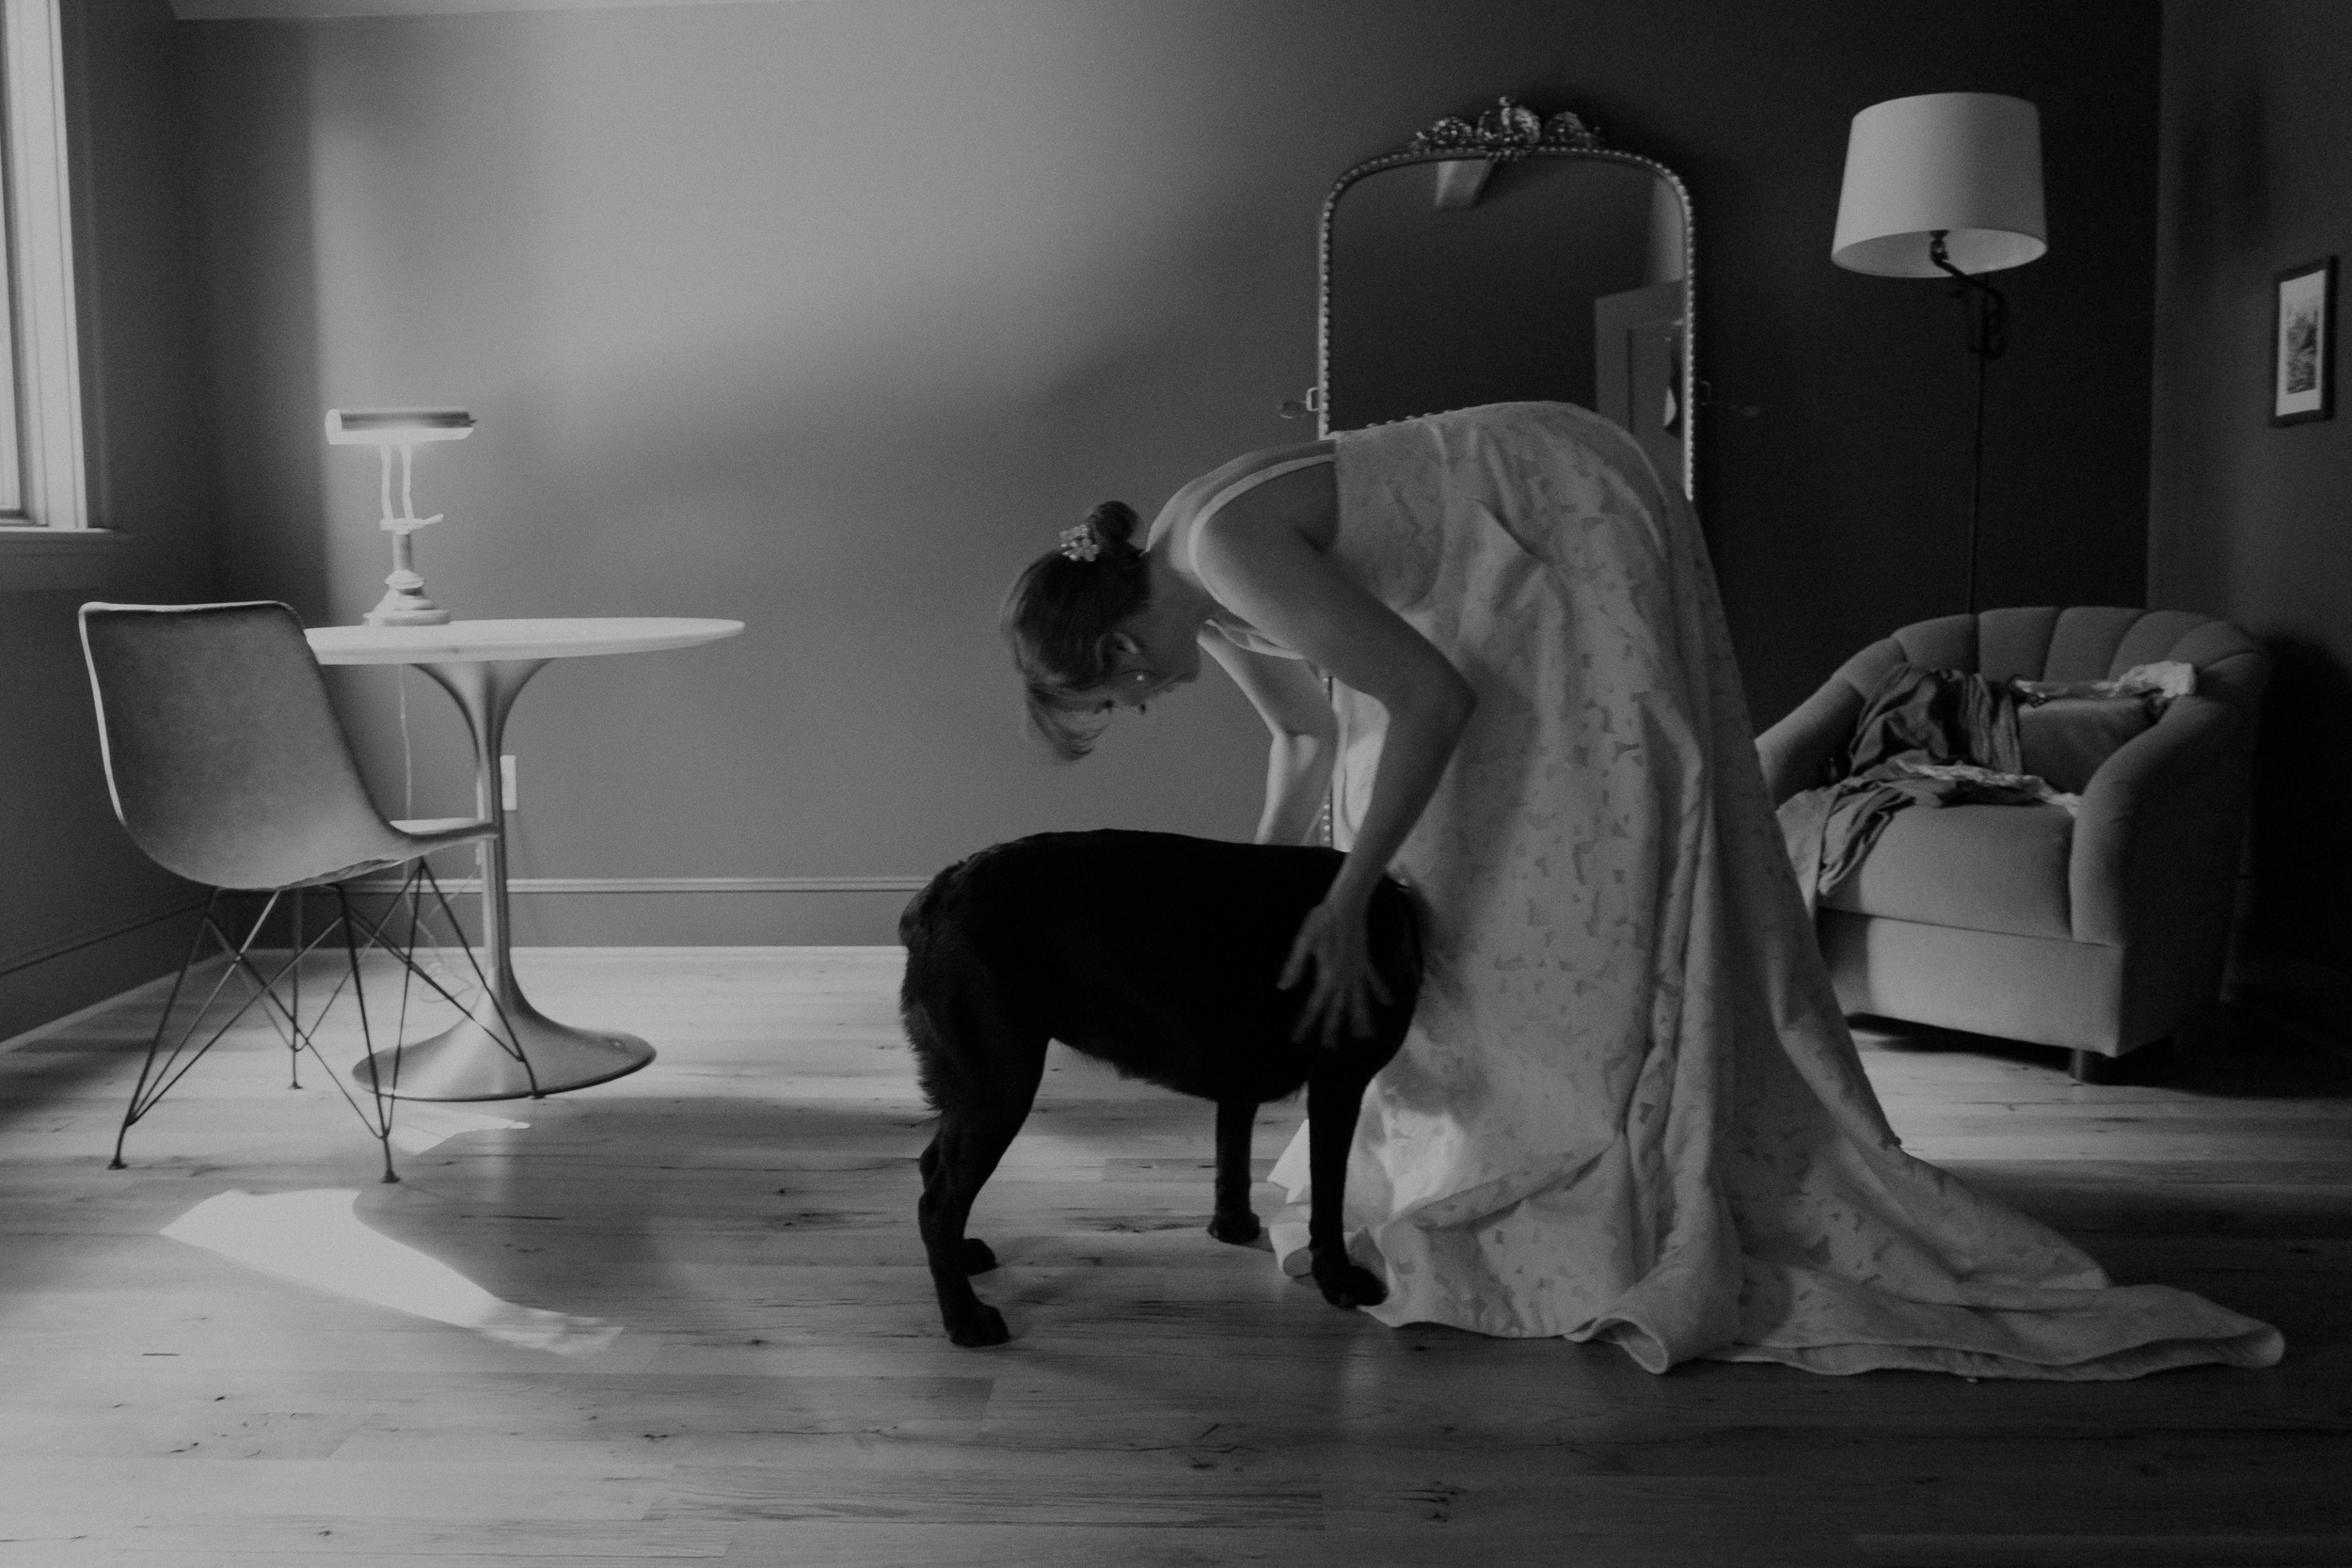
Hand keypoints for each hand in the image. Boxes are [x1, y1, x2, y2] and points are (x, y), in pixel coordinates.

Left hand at [1278, 893, 1392, 1048]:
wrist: (1346, 904)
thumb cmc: (1320, 920)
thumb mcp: (1304, 941)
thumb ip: (1295, 965)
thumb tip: (1284, 987)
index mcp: (1327, 976)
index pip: (1315, 1006)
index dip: (1305, 1024)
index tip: (1296, 1040)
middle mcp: (1344, 978)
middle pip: (1339, 1009)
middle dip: (1334, 1029)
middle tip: (1331, 1048)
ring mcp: (1357, 971)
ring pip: (1361, 1000)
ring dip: (1363, 1019)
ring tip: (1367, 1037)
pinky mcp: (1364, 961)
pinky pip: (1374, 981)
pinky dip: (1381, 992)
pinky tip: (1388, 1004)